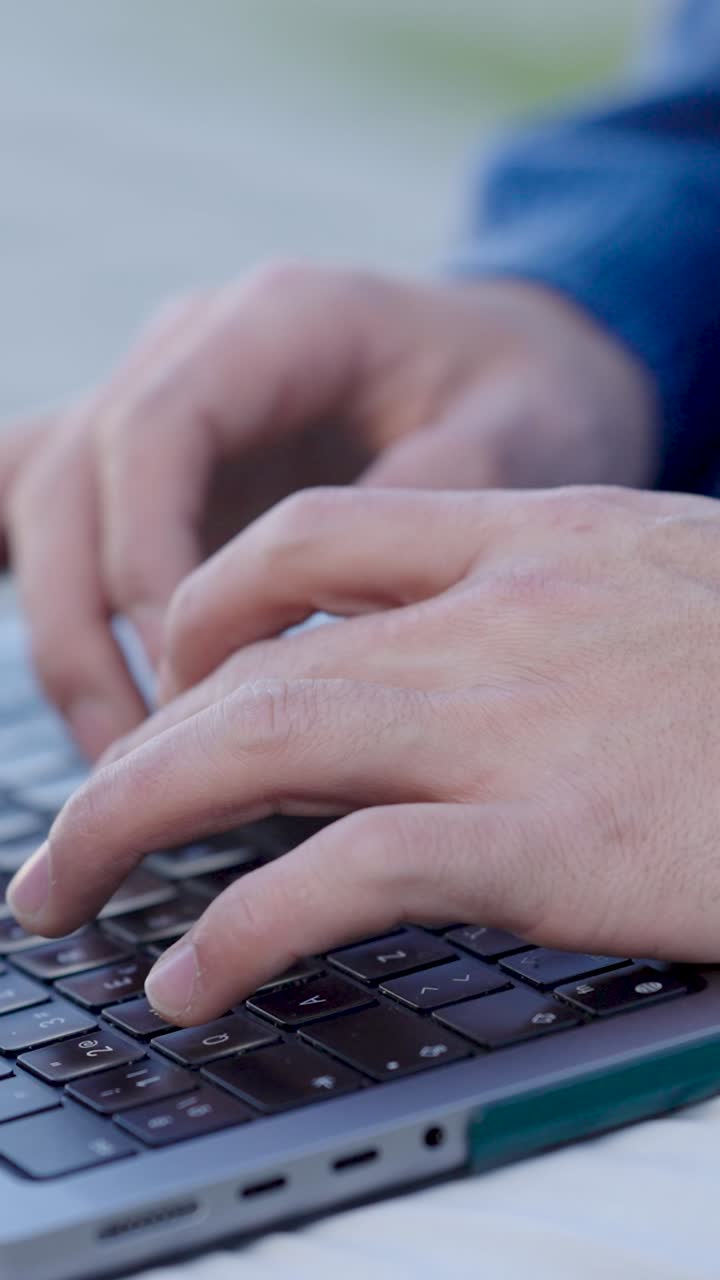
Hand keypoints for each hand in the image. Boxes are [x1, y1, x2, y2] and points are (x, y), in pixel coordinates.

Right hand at [0, 266, 655, 755]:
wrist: (521, 371)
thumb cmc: (529, 398)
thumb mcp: (522, 435)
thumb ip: (430, 502)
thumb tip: (319, 620)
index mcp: (278, 320)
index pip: (153, 432)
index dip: (148, 562)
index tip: (194, 686)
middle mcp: (194, 347)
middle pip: (68, 481)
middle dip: (88, 631)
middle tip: (143, 761)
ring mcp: (164, 399)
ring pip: (46, 510)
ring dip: (67, 637)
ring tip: (123, 760)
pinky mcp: (160, 465)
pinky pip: (56, 518)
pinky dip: (54, 599)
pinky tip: (84, 690)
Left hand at [8, 483, 719, 1024]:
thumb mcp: (654, 579)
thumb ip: (538, 603)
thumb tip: (439, 661)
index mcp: (529, 536)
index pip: (307, 543)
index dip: (208, 608)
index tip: (171, 677)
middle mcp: (498, 612)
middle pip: (249, 662)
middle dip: (129, 752)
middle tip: (63, 837)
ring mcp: (517, 719)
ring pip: (259, 746)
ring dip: (134, 825)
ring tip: (63, 895)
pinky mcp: (553, 836)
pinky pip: (345, 875)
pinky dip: (245, 931)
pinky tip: (191, 980)